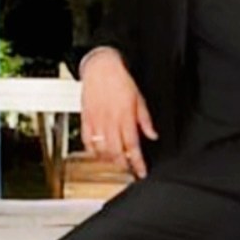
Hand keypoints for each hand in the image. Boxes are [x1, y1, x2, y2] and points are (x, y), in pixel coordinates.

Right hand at [79, 49, 157, 178]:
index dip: (138, 162)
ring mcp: (96, 122)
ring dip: (109, 161)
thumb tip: (152, 134)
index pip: (133, 146)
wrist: (101, 68)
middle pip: (117, 152)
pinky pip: (87, 141)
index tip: (141, 171)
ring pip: (101, 150)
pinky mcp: (86, 119)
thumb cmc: (120, 81)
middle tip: (129, 169)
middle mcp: (110, 122)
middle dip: (124, 165)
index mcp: (126, 117)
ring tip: (116, 163)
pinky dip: (92, 151)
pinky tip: (98, 154)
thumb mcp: (140, 99)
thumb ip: (145, 120)